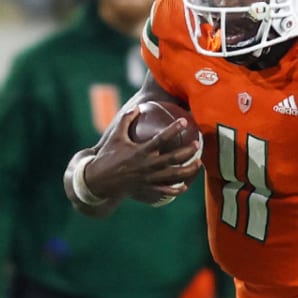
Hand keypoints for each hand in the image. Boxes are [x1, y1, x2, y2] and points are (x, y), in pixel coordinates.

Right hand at [86, 107, 201, 203]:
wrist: (99, 181)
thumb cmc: (107, 156)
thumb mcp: (115, 136)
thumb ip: (126, 120)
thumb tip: (137, 107)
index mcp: (140, 151)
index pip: (161, 139)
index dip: (174, 129)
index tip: (184, 121)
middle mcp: (147, 165)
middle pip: (173, 159)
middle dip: (187, 151)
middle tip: (197, 144)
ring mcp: (149, 179)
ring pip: (174, 176)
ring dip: (188, 170)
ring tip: (198, 163)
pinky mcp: (147, 189)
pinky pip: (165, 190)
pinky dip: (176, 189)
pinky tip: (185, 186)